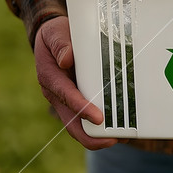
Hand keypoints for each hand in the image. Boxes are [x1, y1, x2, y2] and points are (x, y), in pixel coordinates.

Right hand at [34, 16, 117, 149]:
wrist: (53, 36)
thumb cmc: (56, 34)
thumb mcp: (55, 33)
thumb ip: (61, 44)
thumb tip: (67, 59)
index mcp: (50, 77)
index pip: (66, 96)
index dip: (82, 108)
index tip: (98, 117)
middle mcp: (57, 93)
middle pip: (71, 121)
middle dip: (91, 135)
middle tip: (113, 139)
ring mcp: (66, 99)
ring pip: (79, 124)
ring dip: (98, 134)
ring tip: (122, 137)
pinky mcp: (76, 98)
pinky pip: (86, 116)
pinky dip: (100, 125)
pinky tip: (119, 127)